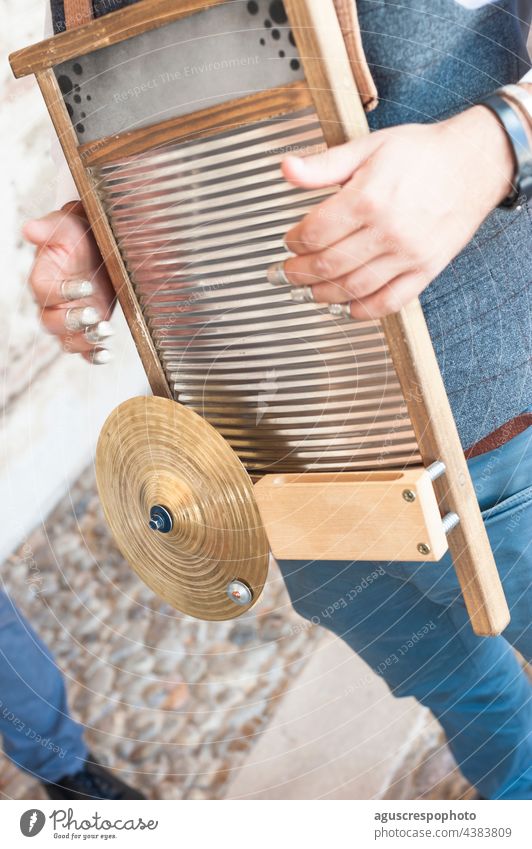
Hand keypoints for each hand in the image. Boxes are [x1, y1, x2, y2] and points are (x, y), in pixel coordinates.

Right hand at [23, 202, 115, 362]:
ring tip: (106, 331)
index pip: (43, 291)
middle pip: (51, 322)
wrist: (98, 247)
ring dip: (85, 340)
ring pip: (68, 339)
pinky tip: (107, 355)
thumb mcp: (66, 226)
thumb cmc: (77, 235)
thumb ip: (49, 229)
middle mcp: (53, 304)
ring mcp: (70, 319)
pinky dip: (94, 356)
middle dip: (72, 321)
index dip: (62, 291)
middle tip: (94, 314)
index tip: (85, 286)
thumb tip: (29, 228)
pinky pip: (84, 351)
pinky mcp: (87, 329)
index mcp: (42, 279)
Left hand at [274, 106, 514, 318]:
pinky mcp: (426, 270)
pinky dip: (364, 310)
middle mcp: (388, 230)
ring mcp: (408, 254)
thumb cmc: (421, 154)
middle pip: (328, 265)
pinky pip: (390, 301)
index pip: (314, 233)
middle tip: (288, 273)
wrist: (474, 164)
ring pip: (354, 288)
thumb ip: (324, 164)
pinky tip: (348, 306)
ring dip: (324, 295)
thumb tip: (287, 168)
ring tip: (310, 290)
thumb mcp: (368, 147)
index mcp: (368, 198)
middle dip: (299, 273)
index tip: (290, 241)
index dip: (294, 241)